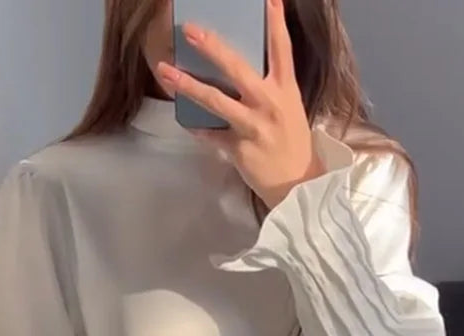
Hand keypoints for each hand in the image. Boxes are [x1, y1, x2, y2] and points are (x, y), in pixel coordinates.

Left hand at [156, 0, 324, 209]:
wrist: (297, 184)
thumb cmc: (292, 143)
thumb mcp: (289, 108)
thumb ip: (269, 87)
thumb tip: (240, 69)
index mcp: (285, 90)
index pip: (281, 49)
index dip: (275, 22)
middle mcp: (269, 104)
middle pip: (237, 69)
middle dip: (212, 47)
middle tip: (190, 30)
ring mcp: (253, 127)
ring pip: (216, 101)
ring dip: (188, 85)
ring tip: (166, 71)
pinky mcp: (239, 149)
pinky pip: (211, 135)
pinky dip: (197, 128)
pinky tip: (183, 119)